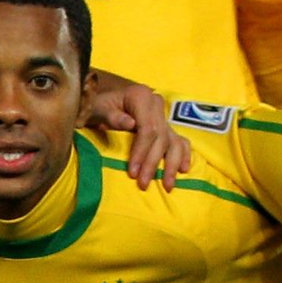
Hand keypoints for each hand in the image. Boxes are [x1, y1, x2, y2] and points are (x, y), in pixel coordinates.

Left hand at [81, 74, 192, 188]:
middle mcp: (156, 104)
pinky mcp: (164, 125)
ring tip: (168, 185)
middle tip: (143, 183)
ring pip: (174, 141)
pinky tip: (183, 169)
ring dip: (172, 164)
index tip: (133, 172)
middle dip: (152, 163)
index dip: (141, 152)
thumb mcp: (99, 108)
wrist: (102, 98)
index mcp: (141, 97)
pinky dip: (183, 154)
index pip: (148, 129)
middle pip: (161, 137)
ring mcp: (162, 115)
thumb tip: (131, 123)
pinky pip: (179, 140)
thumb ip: (113, 116)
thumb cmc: (98, 104)